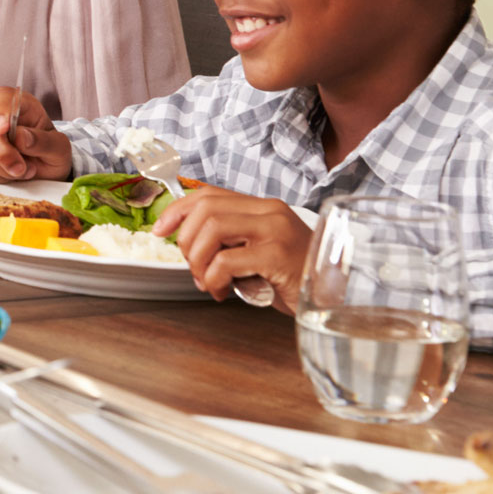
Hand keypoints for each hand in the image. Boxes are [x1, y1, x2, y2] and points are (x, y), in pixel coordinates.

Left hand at [153, 190, 312, 307]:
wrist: (332, 299)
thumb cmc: (292, 278)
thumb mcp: (257, 252)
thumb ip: (230, 241)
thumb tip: (186, 244)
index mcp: (262, 207)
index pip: (208, 194)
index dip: (177, 211)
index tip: (160, 231)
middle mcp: (269, 212)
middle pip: (205, 209)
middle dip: (187, 241)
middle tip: (194, 268)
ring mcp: (275, 231)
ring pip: (212, 229)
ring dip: (198, 261)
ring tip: (208, 282)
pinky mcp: (277, 255)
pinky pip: (226, 261)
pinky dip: (213, 279)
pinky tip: (222, 292)